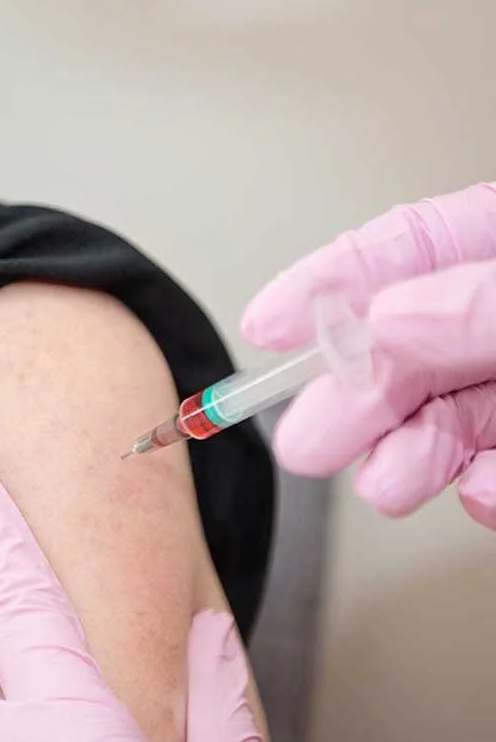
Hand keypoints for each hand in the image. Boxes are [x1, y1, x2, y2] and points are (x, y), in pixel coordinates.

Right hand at [242, 182, 495, 528]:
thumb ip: (482, 304)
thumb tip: (386, 322)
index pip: (409, 249)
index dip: (328, 284)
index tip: (268, 325)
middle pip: (414, 348)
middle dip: (355, 396)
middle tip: (308, 436)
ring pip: (453, 419)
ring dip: (414, 456)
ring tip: (389, 481)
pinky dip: (488, 492)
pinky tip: (481, 491)